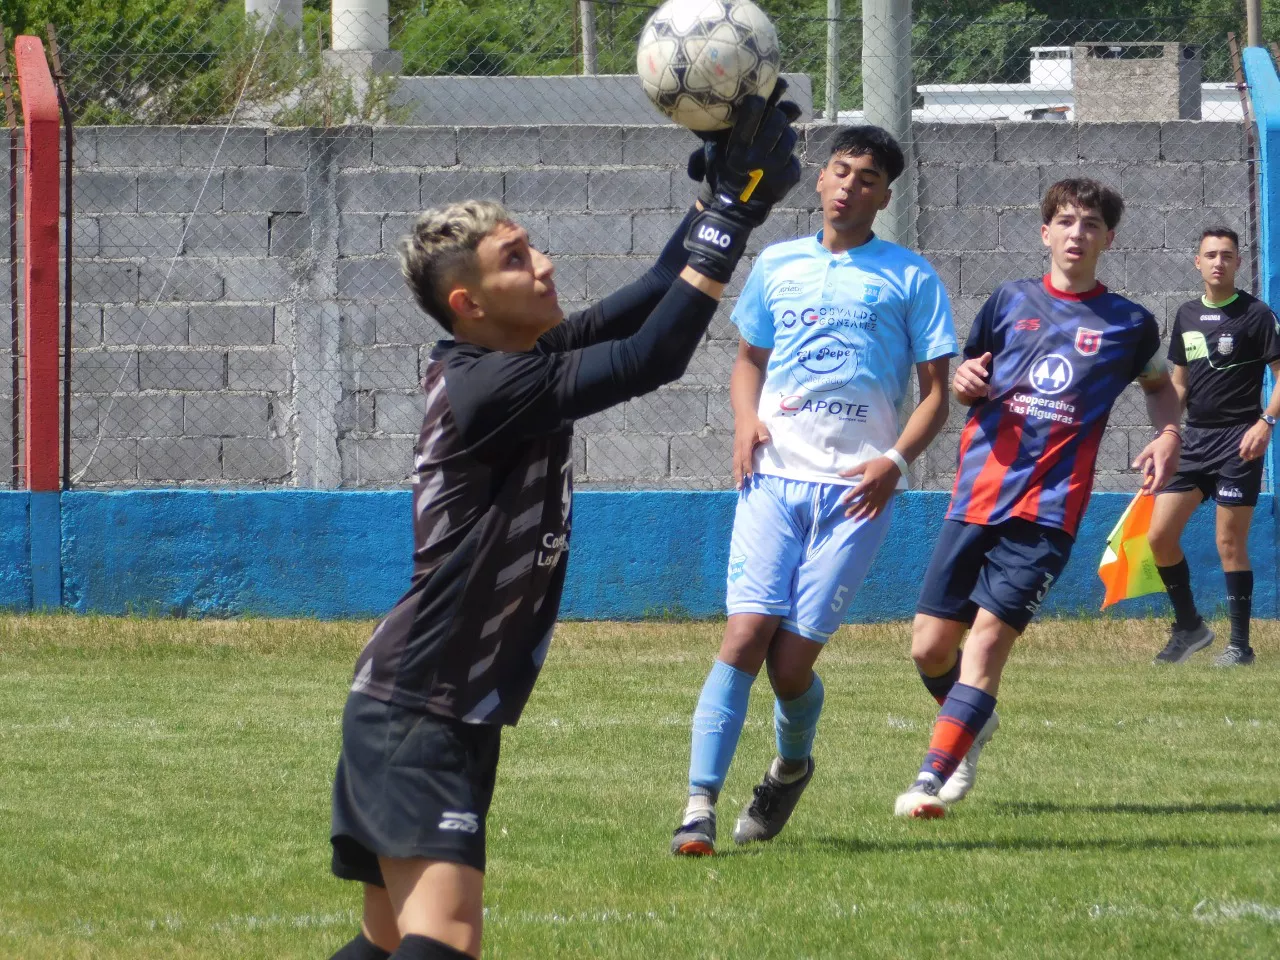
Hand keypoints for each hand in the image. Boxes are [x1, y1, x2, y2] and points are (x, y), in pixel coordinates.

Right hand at [687, 78, 801, 211]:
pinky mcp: (789, 178)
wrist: (734, 211)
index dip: (758, 101)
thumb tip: (748, 104)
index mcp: (737, 149)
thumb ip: (726, 131)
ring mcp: (775, 169)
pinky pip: (794, 157)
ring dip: (784, 134)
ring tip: (777, 140)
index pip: (752, 113)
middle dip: (777, 114)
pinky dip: (787, 158)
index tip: (758, 99)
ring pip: (790, 136)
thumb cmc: (723, 176)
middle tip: (774, 116)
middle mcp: (757, 158)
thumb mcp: (715, 153)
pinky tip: (778, 162)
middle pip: (777, 119)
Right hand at [733, 417, 770, 488]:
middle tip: (740, 487)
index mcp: (745, 444)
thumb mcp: (761, 426)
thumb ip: (763, 434)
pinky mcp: (736, 449)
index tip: (750, 477)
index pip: (746, 457)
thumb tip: (765, 440)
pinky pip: (735, 462)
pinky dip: (736, 470)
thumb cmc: (754, 423)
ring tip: (738, 486)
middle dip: (738, 476)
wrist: (743, 417)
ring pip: (735, 464)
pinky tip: (738, 477)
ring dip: (736, 475)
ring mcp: (736, 449)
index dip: (748, 467)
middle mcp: (739, 448)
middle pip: (737, 464)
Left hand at [839, 456, 901, 520]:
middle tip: (847, 515)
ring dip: (863, 514)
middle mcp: (875, 490)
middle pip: (863, 502)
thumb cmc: (878, 464)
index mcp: (869, 481)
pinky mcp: (886, 497)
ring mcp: (881, 494)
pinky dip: (875, 514)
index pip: (858, 491)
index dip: (850, 497)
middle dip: (855, 509)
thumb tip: (839, 474)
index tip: (843, 503)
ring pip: (871, 507)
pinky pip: (881, 507)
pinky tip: (869, 519)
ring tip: (856, 520)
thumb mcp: (864, 465)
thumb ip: (852, 471)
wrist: (895, 465)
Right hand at [953, 352, 991, 401]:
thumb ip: (984, 360)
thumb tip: (989, 354)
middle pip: (971, 378)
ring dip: (976, 390)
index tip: (987, 375)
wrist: (962, 376)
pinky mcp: (956, 384)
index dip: (980, 370)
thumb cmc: (974, 369)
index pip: (974, 366)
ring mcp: (957, 377)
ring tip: (984, 393)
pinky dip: (971, 393)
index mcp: (968, 363)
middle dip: (980, 384)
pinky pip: (963, 390)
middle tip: (988, 389)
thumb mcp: (979, 364)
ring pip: (967, 385)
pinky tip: (977, 394)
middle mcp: (961, 370)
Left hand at [1133, 430, 1180, 493]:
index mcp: (1162, 464)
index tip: (1148, 492)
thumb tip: (1133, 467)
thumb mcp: (1148, 450)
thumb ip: (1141, 459)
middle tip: (1143, 493)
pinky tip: (1151, 475)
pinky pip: (1165, 477)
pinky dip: (1158, 478)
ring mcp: (1172, 469)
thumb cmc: (1159, 444)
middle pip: (1161, 482)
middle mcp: (1169, 468)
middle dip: (1152, 488)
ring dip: (1154, 483)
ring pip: (1163, 480)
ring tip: (1145, 484)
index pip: (1159, 479)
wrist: (1172, 439)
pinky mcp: (1174, 469)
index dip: (1154, 487)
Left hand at [1239, 419, 1271, 461]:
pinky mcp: (1266, 443)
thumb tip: (1240, 448)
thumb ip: (1244, 441)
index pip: (1246, 447)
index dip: (1243, 452)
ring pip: (1258, 452)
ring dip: (1253, 456)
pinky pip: (1263, 451)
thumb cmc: (1254, 429)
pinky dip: (1259, 455)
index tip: (1241, 456)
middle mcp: (1257, 440)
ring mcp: (1262, 442)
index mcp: (1251, 437)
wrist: (1265, 425)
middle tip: (1245, 458)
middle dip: (1248, 456)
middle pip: (1252, 450)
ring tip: (1249, 458)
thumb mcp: (1247, 433)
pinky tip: (1255, 456)